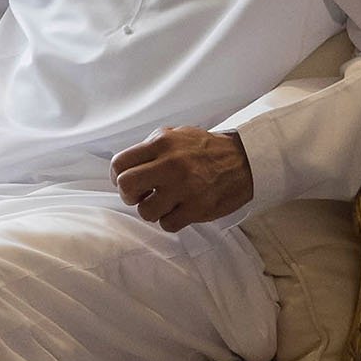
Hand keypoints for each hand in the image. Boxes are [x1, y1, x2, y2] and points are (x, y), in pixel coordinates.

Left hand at [111, 127, 254, 230]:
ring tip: (161, 203)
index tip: (123, 181)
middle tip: (138, 196)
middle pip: (127, 187)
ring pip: (145, 211)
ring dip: (150, 210)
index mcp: (161, 144)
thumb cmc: (205, 149)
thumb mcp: (175, 135)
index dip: (117, 176)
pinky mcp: (198, 208)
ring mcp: (185, 188)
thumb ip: (150, 148)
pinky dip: (169, 220)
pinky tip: (177, 211)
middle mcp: (171, 165)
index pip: (120, 163)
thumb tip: (126, 166)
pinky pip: (167, 224)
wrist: (244, 160)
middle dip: (128, 195)